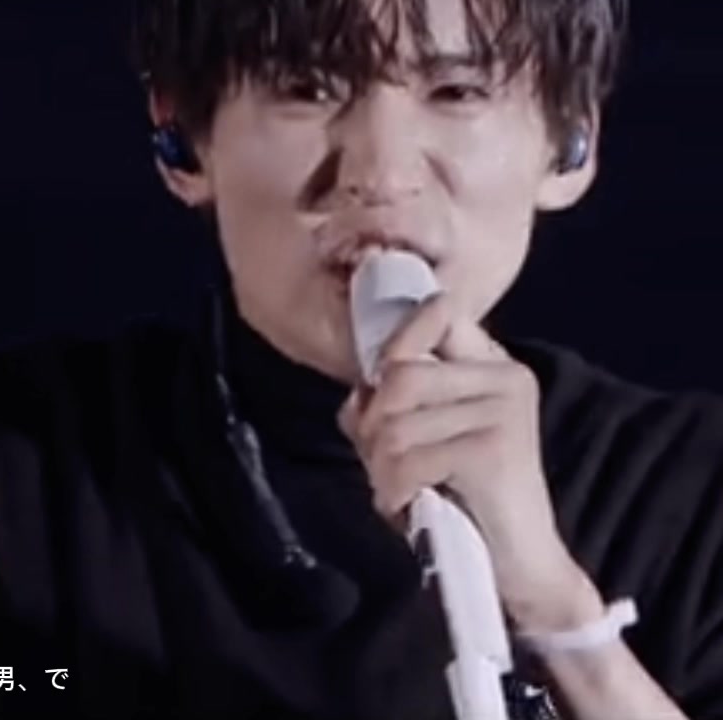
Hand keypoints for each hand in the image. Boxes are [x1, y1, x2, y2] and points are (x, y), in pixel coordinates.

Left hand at [337, 292, 601, 627]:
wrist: (519, 565)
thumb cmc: (464, 498)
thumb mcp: (423, 438)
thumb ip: (389, 405)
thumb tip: (357, 392)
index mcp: (494, 365)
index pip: (439, 312)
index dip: (395, 339)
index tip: (378, 381)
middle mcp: (505, 378)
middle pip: (400, 375)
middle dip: (373, 424)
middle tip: (380, 461)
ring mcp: (503, 412)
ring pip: (396, 422)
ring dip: (379, 466)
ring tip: (396, 490)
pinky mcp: (493, 452)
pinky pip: (408, 459)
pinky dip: (393, 491)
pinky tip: (407, 507)